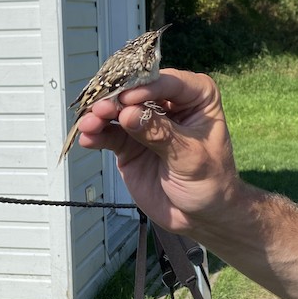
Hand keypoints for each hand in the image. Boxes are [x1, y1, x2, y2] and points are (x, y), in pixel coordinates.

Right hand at [74, 69, 238, 235]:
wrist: (200, 216)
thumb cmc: (210, 182)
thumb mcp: (190, 157)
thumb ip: (160, 134)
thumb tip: (129, 114)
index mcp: (196, 97)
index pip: (167, 83)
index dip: (145, 87)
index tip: (126, 99)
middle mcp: (168, 103)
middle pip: (136, 92)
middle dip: (116, 99)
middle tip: (100, 108)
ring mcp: (145, 123)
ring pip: (118, 112)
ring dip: (101, 116)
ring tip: (88, 124)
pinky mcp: (128, 143)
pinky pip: (109, 135)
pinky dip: (96, 135)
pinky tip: (87, 139)